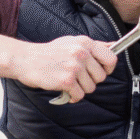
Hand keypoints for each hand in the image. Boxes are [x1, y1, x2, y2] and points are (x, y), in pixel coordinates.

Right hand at [0, 34, 117, 102]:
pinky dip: (72, 96)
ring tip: (69, 82)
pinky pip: (79, 95)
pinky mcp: (66, 80)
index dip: (108, 69)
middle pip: (101, 77)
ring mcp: (74, 66)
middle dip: (91, 81)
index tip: (100, 71)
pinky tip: (64, 91)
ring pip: (91, 88)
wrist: (25, 59)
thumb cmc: (50, 52)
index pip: (111, 58)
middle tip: (77, 78)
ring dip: (81, 89)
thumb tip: (114, 46)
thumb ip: (94, 46)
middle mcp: (82, 53)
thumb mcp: (72, 42)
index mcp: (86, 43)